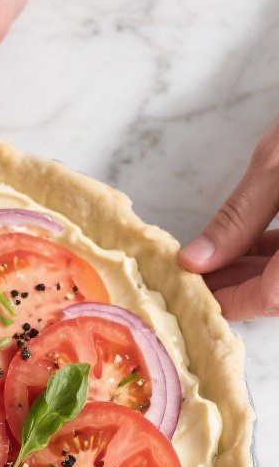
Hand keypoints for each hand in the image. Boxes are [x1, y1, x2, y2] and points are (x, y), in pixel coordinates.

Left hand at [179, 124, 278, 318]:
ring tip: (218, 259)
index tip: (195, 292)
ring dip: (259, 273)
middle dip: (240, 287)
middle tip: (200, 276)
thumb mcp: (277, 166)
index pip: (271, 296)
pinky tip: (251, 243)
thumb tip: (197, 258)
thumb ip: (237, 219)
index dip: (229, 300)